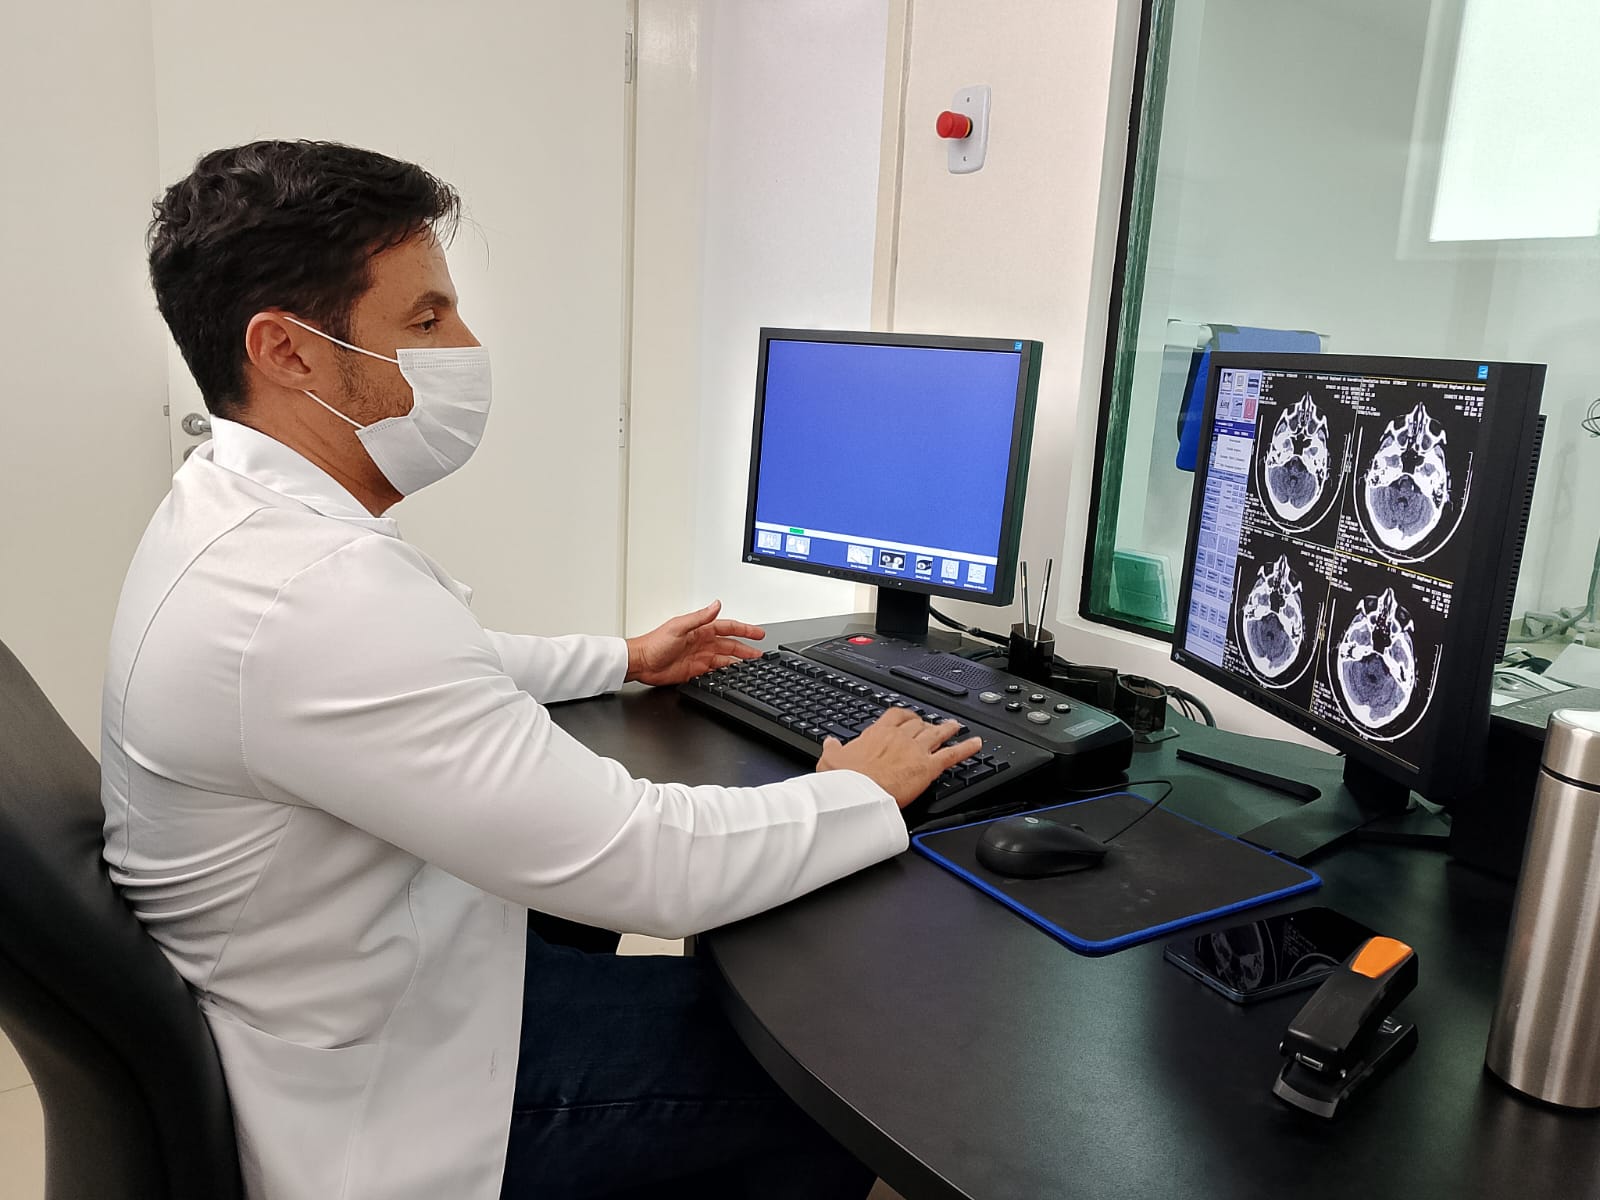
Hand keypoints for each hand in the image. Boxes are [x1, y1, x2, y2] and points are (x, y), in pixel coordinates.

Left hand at [625, 600, 764, 685]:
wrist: (641, 662)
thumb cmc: (654, 643)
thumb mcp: (678, 627)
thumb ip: (699, 617)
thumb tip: (716, 604)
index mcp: (700, 630)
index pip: (728, 627)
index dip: (744, 629)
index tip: (758, 632)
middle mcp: (702, 642)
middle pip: (730, 644)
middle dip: (746, 647)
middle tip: (760, 652)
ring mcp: (699, 657)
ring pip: (725, 658)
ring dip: (739, 660)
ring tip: (752, 664)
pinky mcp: (695, 670)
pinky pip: (715, 671)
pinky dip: (726, 672)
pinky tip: (734, 674)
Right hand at [816, 708, 981, 808]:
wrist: (859, 793)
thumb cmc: (845, 779)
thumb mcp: (830, 759)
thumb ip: (832, 749)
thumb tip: (829, 742)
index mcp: (877, 734)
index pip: (895, 717)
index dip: (904, 716)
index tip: (907, 718)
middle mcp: (899, 738)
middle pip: (918, 724)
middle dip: (926, 723)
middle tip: (933, 724)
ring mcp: (915, 751)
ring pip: (936, 734)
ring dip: (948, 729)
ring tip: (956, 727)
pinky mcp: (928, 767)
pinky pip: (952, 755)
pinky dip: (966, 749)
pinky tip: (976, 745)